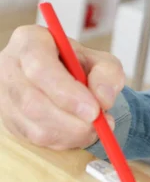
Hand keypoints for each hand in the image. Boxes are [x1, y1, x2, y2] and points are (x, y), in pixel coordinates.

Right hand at [0, 25, 125, 149]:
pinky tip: (80, 131)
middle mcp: (9, 66)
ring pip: (34, 125)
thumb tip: (103, 99)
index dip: (66, 92)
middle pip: (32, 102)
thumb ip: (108, 75)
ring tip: (95, 126)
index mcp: (30, 41)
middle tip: (98, 123)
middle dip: (71, 120)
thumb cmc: (81, 65)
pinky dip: (64, 140)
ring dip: (71, 133)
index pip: (39, 67)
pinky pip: (36, 139)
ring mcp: (5, 95)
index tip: (94, 110)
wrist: (67, 77)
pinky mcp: (9, 120)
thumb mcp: (102, 61)